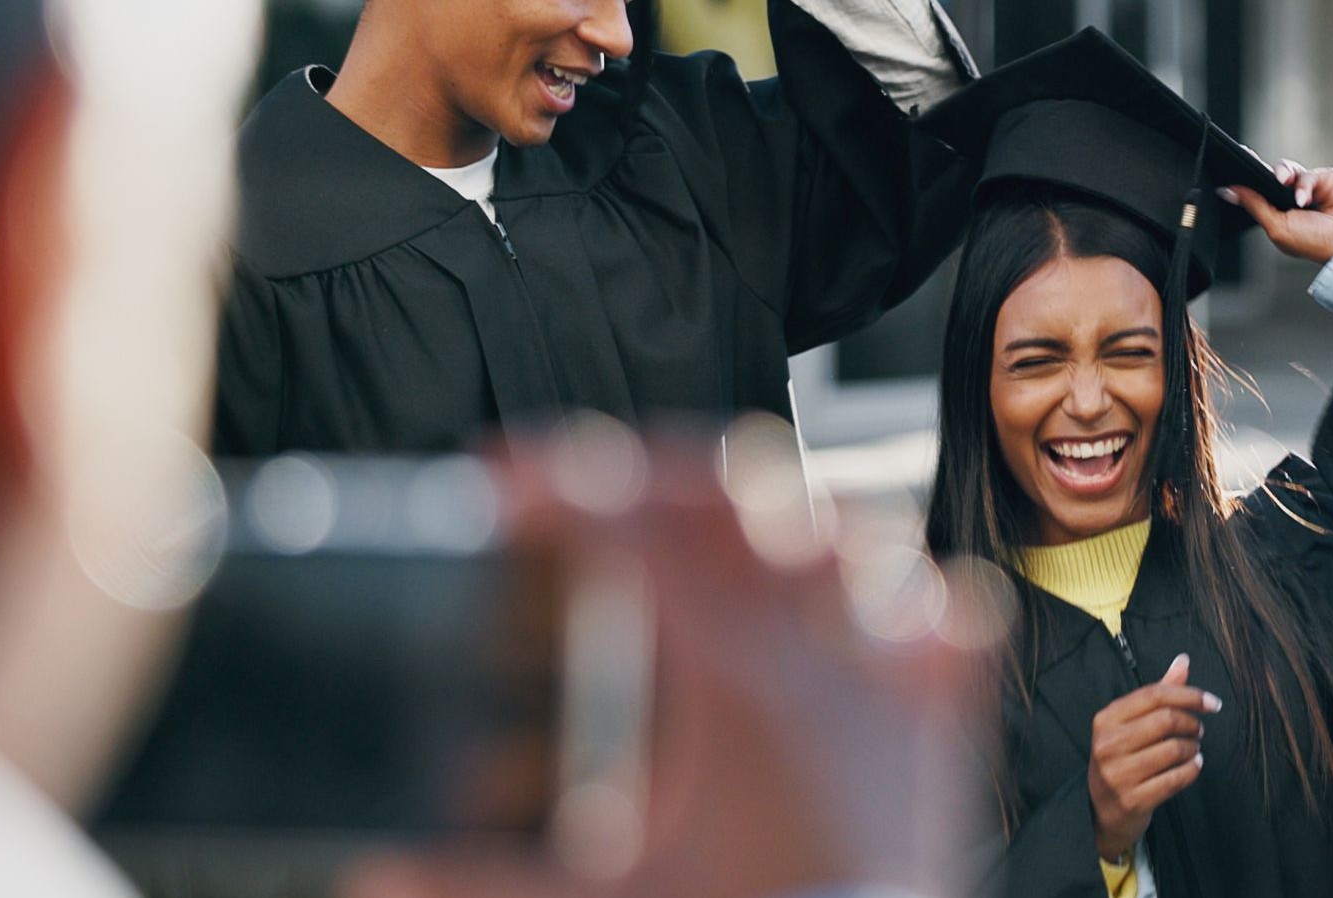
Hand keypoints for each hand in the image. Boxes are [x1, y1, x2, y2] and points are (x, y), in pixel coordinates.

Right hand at [342, 419, 995, 897]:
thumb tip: (378, 871)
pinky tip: (868, 610)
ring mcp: (894, 677)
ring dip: (780, 522)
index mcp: (731, 673)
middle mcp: (823, 650)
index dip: (556, 483)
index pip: (631, 525)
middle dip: (653, 475)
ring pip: (854, 533)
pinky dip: (908, 600)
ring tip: (718, 536)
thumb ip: (480, 878)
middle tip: (592, 492)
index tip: (504, 485)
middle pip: (739, 495)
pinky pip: (954, 622)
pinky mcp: (945, 724)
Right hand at [1088, 653, 1217, 860]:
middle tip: (1199, 729)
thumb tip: (1183, 661)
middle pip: (1166, 720)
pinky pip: (1176, 779)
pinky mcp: (1132, 800)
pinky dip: (1192, 770)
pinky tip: (1193, 766)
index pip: (1154, 695)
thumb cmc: (1122, 758)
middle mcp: (1107, 745)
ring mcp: (1117, 775)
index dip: (1189, 695)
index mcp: (1106, 719)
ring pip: (1174, 750)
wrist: (1101, 810)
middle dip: (1192, 723)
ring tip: (1193, 749)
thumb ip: (1158, 692)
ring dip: (1193, 748)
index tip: (1213, 703)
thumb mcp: (1131, 724)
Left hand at [1222, 161, 1332, 265]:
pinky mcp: (1327, 179)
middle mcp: (1294, 203)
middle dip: (1261, 173)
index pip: (1258, 196)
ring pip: (1287, 170)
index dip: (1246, 184)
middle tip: (1249, 164)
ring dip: (1282, 173)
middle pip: (1270, 178)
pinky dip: (1304, 183)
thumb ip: (1255, 207)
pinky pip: (1308, 173)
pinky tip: (1305, 197)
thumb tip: (1230, 192)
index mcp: (1280, 218)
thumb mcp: (1279, 228)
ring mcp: (1311, 190)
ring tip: (1282, 181)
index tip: (1230, 173)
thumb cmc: (1322, 244)